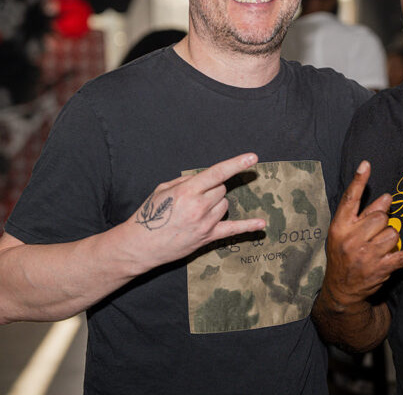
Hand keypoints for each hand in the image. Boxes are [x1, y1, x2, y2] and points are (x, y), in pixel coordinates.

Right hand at [129, 153, 266, 266]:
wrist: (141, 245)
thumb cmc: (150, 215)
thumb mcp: (163, 190)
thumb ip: (186, 181)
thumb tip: (204, 178)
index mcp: (187, 191)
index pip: (217, 173)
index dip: (236, 164)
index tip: (252, 157)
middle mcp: (199, 206)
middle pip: (221, 189)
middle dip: (211, 189)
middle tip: (194, 198)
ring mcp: (205, 223)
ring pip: (224, 205)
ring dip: (216, 204)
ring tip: (196, 212)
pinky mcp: (208, 237)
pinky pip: (233, 230)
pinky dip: (249, 226)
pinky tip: (262, 224)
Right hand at [323, 161, 402, 308]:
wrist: (341, 289)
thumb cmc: (342, 255)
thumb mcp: (343, 233)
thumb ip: (364, 214)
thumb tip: (387, 197)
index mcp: (340, 226)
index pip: (350, 199)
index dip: (358, 181)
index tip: (366, 165)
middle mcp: (352, 239)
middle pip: (380, 216)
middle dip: (381, 222)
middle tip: (373, 234)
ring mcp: (367, 255)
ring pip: (393, 233)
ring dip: (390, 238)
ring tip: (379, 248)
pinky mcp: (382, 268)